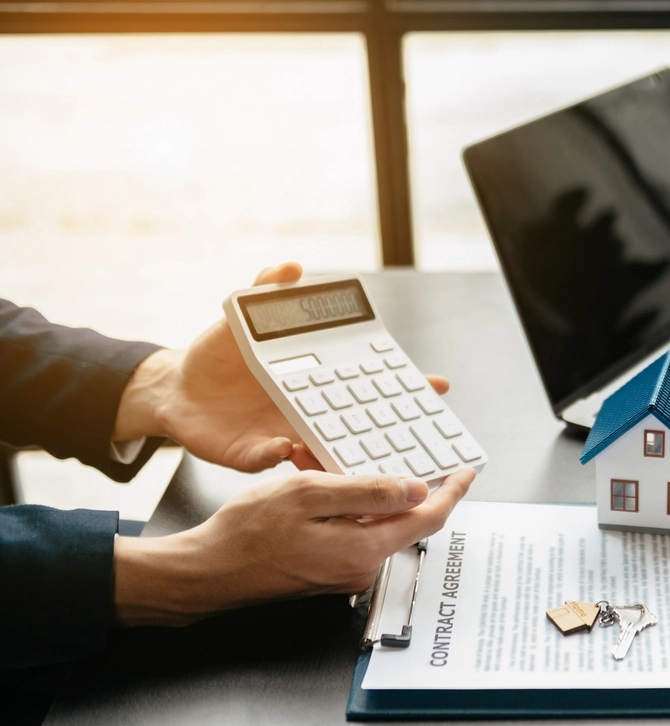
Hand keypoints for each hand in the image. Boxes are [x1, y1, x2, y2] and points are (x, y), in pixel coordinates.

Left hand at [113, 263, 450, 472]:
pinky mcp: (251, 454)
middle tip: (407, 431)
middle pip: (355, 426)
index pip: (367, 385)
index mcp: (314, 383)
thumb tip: (290, 266)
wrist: (177, 392)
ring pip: (319, 452)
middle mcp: (307, 413)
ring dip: (335, 454)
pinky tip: (281, 446)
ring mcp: (283, 435)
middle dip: (386, 431)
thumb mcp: (240, 320)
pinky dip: (275, 454)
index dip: (403, 386)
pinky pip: (267, 459)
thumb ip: (266, 292)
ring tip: (348, 449)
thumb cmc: (218, 358)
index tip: (435, 385)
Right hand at [113, 468, 475, 624]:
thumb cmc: (246, 535)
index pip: (428, 518)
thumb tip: (415, 489)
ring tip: (324, 465)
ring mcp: (343, 574)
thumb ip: (367, 493)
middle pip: (401, 521)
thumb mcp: (309, 495)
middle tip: (389, 452)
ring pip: (371, 525)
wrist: (206, 574)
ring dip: (359, 494)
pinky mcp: (326, 573)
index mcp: (364, 550)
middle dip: (396, 485)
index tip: (465, 472)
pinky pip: (349, 534)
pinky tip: (311, 488)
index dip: (452, 492)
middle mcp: (360, 569)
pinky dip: (340, 509)